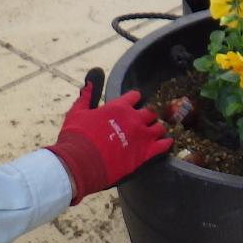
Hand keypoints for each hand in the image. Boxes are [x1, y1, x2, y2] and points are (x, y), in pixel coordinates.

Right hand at [44, 75, 171, 204]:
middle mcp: (134, 119)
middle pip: (149, 112)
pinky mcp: (146, 153)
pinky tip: (164, 144)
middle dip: (145, 116)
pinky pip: (163, 145)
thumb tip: (90, 81)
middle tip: (140, 123)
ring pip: (158, 128)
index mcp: (119, 107)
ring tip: (151, 134)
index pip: (134, 96)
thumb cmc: (77, 136)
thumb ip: (87, 95)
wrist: (80, 162)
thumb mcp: (78, 111)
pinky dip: (165, 144)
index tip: (132, 103)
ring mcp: (142, 136)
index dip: (133, 100)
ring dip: (155, 130)